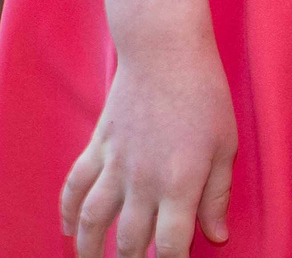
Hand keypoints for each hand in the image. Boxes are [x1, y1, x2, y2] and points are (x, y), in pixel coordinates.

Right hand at [61, 35, 236, 257]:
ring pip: (92, 221)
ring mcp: (115, 164)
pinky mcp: (97, 147)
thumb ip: (217, 196)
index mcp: (180, 183)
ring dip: (89, 250)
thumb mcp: (225, 146)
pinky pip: (74, 186)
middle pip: (130, 242)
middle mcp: (143, 180)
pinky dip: (66, 212)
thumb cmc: (205, 97)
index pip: (172, 246)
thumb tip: (217, 238)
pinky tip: (67, 230)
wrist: (165, 52)